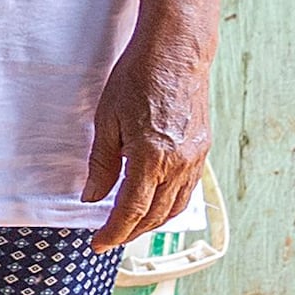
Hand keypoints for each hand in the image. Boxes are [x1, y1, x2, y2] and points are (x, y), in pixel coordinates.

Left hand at [87, 33, 210, 251]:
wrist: (175, 52)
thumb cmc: (138, 78)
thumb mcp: (106, 120)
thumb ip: (101, 164)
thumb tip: (92, 197)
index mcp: (151, 158)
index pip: (131, 211)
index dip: (113, 232)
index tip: (98, 242)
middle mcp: (178, 164)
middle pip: (154, 215)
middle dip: (130, 233)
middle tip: (110, 238)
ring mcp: (194, 158)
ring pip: (174, 207)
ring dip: (151, 223)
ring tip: (130, 227)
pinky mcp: (202, 150)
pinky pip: (187, 190)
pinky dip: (169, 205)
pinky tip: (154, 204)